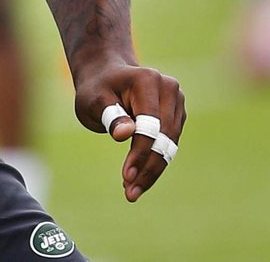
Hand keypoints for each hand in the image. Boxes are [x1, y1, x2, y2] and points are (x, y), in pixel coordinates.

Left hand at [74, 61, 185, 201]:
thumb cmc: (96, 89)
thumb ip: (109, 115)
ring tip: (132, 191)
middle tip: (130, 193)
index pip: (149, 125)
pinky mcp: (177, 116)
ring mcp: (177, 102)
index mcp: (148, 80)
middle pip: (164, 138)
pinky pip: (168, 145)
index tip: (126, 177)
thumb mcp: (93, 100)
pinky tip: (138, 179)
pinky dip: (154, 163)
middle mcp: (169, 89)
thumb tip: (125, 134)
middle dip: (148, 168)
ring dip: (152, 171)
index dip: (140, 153)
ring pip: (169, 145)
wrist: (106, 77)